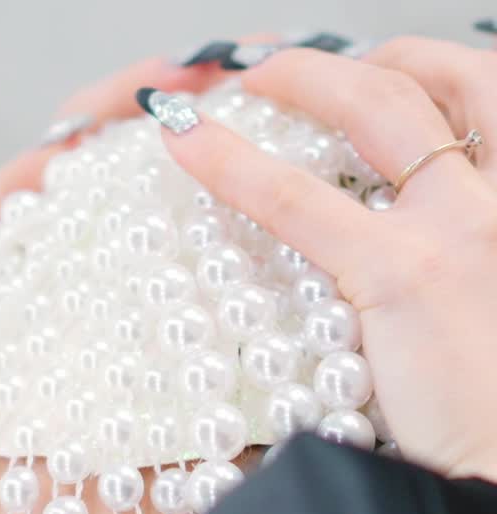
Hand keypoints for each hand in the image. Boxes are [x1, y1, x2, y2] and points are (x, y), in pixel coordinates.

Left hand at [140, 36, 496, 480]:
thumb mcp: (493, 311)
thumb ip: (462, 271)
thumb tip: (407, 265)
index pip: (485, 101)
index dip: (424, 70)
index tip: (375, 71)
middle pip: (436, 82)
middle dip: (364, 60)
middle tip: (301, 70)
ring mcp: (456, 227)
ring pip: (376, 108)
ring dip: (306, 78)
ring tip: (251, 78)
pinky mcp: (399, 274)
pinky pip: (299, 202)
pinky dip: (234, 164)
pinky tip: (188, 143)